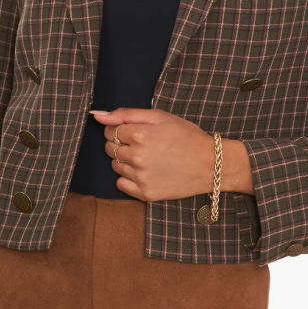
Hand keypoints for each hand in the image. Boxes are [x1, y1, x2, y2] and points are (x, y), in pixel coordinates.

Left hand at [90, 107, 215, 200]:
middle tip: (142, 144)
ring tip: (147, 158)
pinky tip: (145, 172)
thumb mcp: (159, 117)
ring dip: (125, 161)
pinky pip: (121, 184)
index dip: (120, 130)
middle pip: (110, 149)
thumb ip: (126, 114)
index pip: (110, 131)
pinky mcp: (145, 193)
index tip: (135, 132)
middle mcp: (137, 158)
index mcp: (139, 135)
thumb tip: (97, 115)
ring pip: (115, 166)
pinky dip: (128, 178)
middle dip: (121, 144)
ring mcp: (141, 177)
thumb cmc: (186, 136)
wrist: (210, 164)